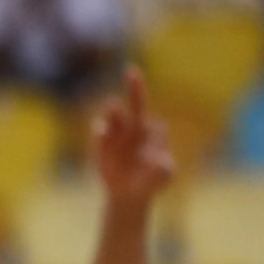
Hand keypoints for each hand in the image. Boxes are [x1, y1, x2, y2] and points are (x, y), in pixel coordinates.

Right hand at [89, 67, 176, 206]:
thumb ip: (163, 170)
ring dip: (114, 111)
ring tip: (112, 106)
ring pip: (115, 115)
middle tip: (131, 70)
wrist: (128, 194)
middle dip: (135, 87)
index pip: (156, 129)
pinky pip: (100, 130)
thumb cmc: (150, 182)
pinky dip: (100, 130)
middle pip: (136, 103)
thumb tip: (160, 162)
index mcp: (154, 132)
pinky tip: (101, 132)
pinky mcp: (102, 141)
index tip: (152, 160)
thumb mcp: (162, 178)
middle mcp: (135, 127)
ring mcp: (117, 133)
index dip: (154, 142)